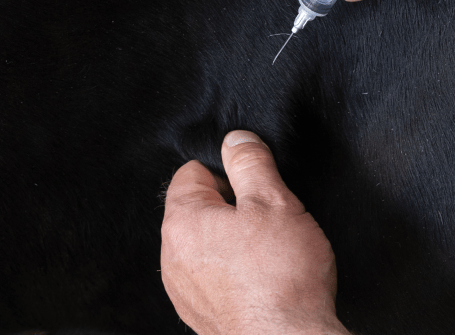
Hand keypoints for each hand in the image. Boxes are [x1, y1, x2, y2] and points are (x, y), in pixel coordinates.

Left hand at [160, 130, 347, 334]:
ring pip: (205, 245)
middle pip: (197, 209)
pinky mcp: (200, 313)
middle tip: (268, 220)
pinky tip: (260, 279)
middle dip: (231, 208)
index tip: (255, 185)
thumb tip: (236, 139)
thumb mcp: (274, 202)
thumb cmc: (282, 277)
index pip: (192, 173)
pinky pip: (211, 277)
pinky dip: (232, 273)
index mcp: (183, 221)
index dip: (228, 171)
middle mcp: (173, 256)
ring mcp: (184, 289)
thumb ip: (251, 164)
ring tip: (268, 253)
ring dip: (232, 242)